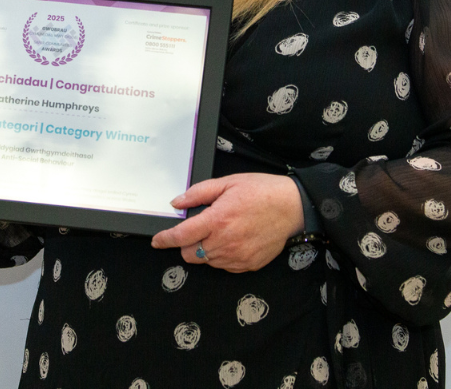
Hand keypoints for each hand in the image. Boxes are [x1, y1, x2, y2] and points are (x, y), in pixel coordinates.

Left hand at [150, 173, 304, 271]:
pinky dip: (221, 256)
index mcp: (217, 220)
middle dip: (186, 244)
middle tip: (198, 230)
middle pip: (190, 254)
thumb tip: (177, 203)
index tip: (157, 240)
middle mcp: (225, 242)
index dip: (165, 240)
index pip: (181, 236)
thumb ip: (198, 193)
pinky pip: (224, 267)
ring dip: (205, 250)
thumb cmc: (261, 191)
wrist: (293, 207)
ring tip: (220, 232)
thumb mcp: (228, 183)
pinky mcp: (248, 265)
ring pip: (206, 262)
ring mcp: (237, 257)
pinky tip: (232, 240)